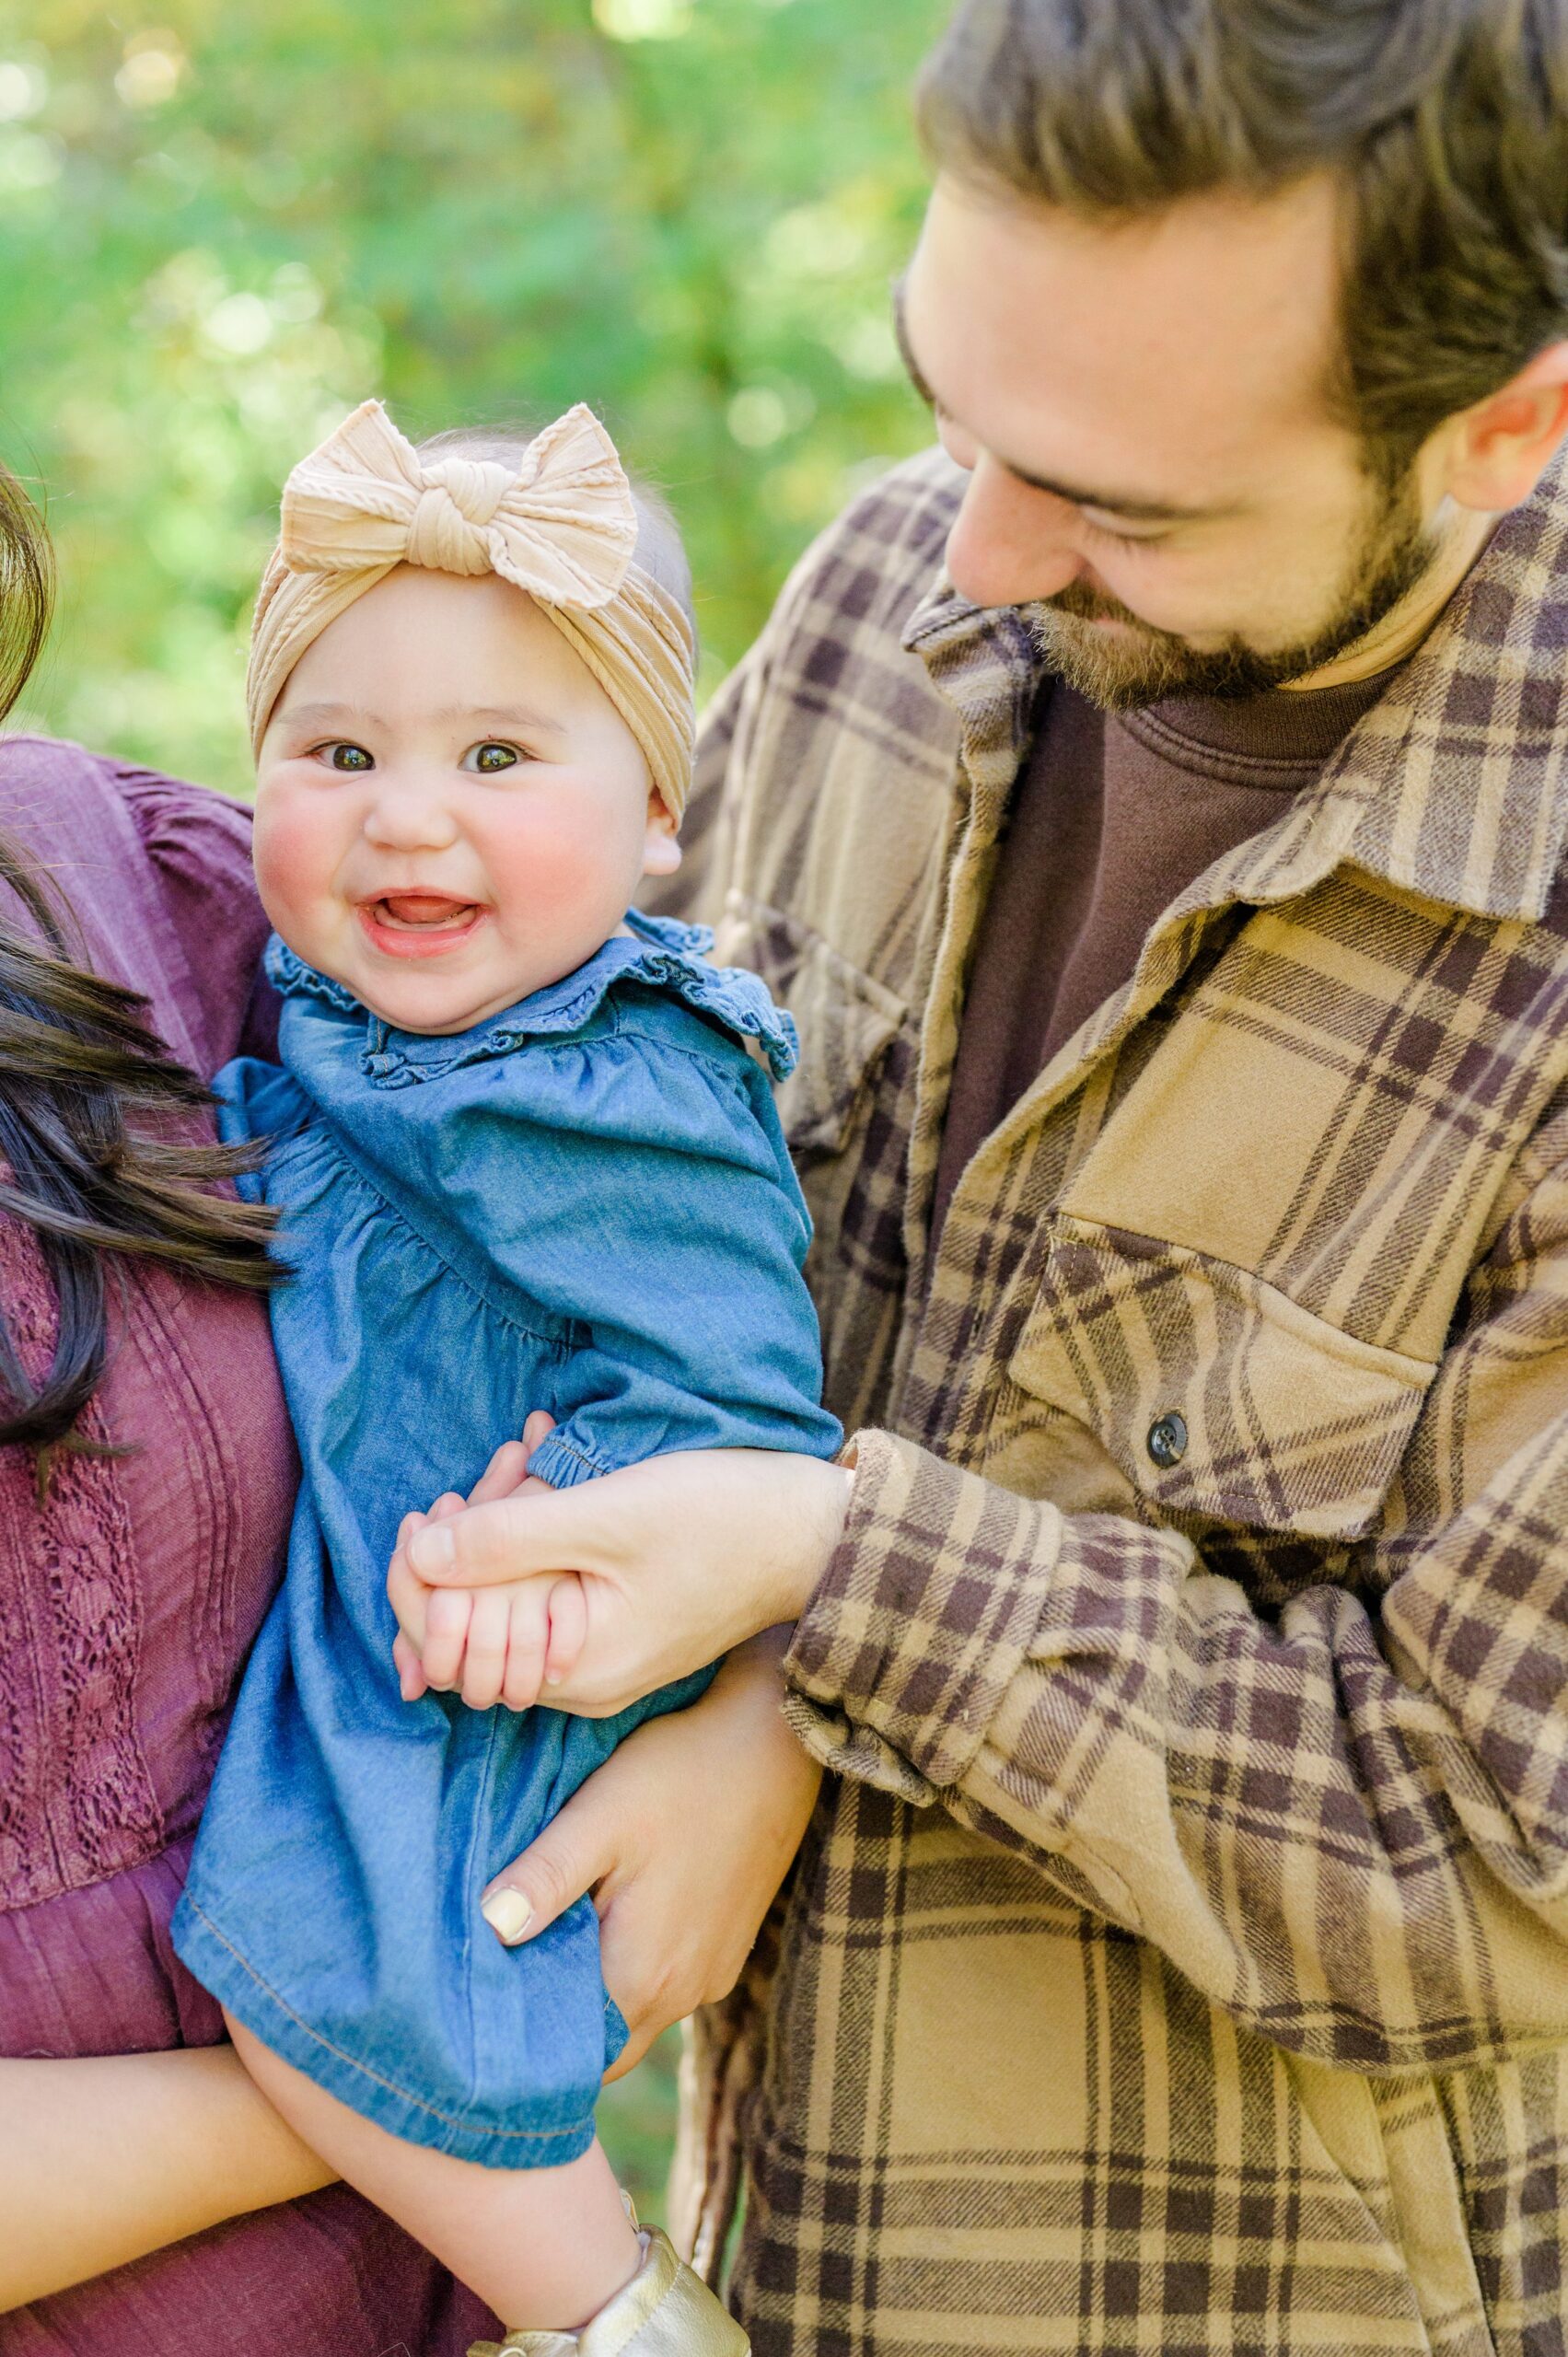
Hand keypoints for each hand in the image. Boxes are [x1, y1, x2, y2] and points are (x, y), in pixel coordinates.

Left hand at [391, 1434, 853, 1717]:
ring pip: (511, 1600)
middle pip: (474, 1621)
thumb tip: (422, 1552)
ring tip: (522, 1459)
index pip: (449, 1644)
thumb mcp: (607, 1514)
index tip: (431, 1508)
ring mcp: (602, 1657)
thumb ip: (508, 1536)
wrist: (818, 1532)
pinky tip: (547, 1479)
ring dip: (501, 1532)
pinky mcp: (620, 1627)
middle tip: (496, 1468)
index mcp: (574, 1667)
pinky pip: (548, 1592)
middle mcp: (581, 1679)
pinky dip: (536, 1540)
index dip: (420, 1578)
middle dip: (465, 1543)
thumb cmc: (724, 1518)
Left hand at [477, 1629, 821, 2076]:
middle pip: (602, 2044)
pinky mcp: (727, 1950)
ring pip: (634, 2014)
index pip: (568, 2054)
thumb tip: (485, 1930)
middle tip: (511, 1960)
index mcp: (643, 1978)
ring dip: (595, 1988)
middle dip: (557, 2017)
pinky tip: (611, 1913)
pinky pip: (666, 1986)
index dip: (524, 2034)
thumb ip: (544, 1878)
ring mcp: (711, 1975)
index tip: (486, 1994)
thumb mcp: (600, 1817)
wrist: (774, 1743)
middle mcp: (683, 1995)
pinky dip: (631, 1968)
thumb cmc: (682, 1773)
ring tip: (555, 1931)